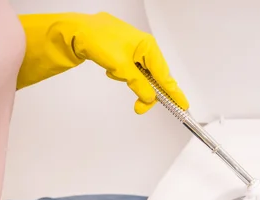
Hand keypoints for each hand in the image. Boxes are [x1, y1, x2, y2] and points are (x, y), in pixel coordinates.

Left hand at [72, 12, 188, 113]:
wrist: (76, 31)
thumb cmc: (99, 40)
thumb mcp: (121, 67)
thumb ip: (139, 85)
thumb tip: (150, 97)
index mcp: (148, 46)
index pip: (165, 75)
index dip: (174, 92)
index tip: (183, 105)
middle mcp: (144, 47)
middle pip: (154, 77)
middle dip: (145, 91)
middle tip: (139, 107)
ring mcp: (134, 49)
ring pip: (141, 75)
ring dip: (129, 81)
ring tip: (114, 73)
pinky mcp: (125, 52)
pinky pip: (130, 70)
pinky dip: (122, 74)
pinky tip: (111, 69)